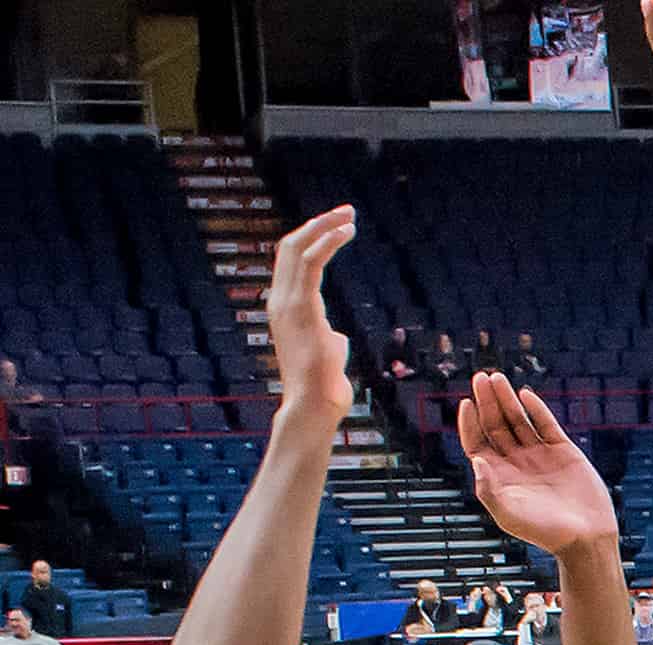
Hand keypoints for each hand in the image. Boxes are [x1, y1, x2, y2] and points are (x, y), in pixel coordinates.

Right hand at [266, 206, 357, 416]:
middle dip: (317, 225)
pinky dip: (327, 241)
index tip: (338, 226)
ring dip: (323, 227)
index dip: (312, 240)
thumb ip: (328, 336)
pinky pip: (310, 262)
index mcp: (284, 308)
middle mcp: (280, 301)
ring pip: (297, 248)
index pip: (291, 262)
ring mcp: (286, 303)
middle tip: (346, 211)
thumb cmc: (325, 383)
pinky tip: (346, 231)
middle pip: (289, 247)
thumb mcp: (327, 352)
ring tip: (349, 215)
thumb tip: (336, 336)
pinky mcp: (300, 307)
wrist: (315, 402)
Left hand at [461, 373, 618, 557]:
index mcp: (499, 476)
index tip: (467, 403)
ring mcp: (540, 455)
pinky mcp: (564, 451)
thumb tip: (476, 460)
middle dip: (487, 402)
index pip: (478, 443)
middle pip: (496, 426)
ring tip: (497, 378)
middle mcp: (516, 462)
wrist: (585, 537)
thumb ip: (488, 489)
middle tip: (481, 378)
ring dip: (507, 399)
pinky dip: (537, 409)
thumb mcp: (507, 514)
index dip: (470, 423)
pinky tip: (525, 395)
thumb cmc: (543, 531)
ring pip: (519, 420)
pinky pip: (546, 425)